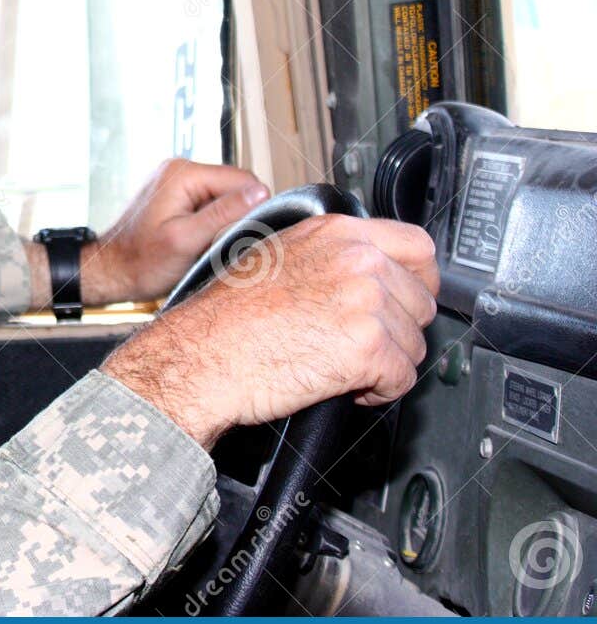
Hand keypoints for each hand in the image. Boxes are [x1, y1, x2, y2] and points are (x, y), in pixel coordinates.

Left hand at [42, 159, 270, 306]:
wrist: (111, 272)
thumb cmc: (142, 262)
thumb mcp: (187, 240)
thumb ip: (224, 214)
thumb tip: (261, 191)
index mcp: (184, 173)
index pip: (243, 180)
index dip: (252, 209)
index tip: (242, 237)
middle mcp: (181, 169)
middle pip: (235, 187)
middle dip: (237, 216)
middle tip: (220, 245)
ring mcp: (178, 182)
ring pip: (225, 198)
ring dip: (225, 222)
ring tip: (207, 245)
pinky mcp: (177, 196)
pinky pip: (210, 205)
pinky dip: (212, 224)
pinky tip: (199, 241)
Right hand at [100, 214, 439, 448]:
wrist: (202, 356)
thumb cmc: (225, 317)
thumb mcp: (276, 257)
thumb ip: (328, 254)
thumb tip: (364, 271)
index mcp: (336, 232)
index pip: (417, 246)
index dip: (417, 280)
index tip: (405, 298)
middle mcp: (358, 259)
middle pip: (421, 301)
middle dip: (396, 329)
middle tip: (356, 342)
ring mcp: (367, 301)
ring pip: (414, 344)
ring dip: (385, 362)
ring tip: (338, 363)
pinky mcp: (369, 347)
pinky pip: (402, 379)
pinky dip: (376, 391)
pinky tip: (340, 383)